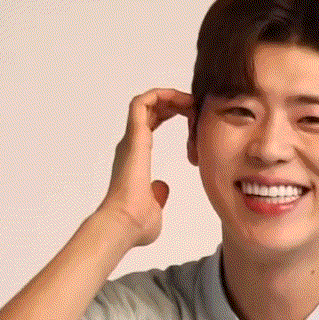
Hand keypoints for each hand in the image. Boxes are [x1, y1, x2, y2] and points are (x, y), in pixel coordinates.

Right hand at [99, 88, 194, 245]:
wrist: (123, 224)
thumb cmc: (136, 223)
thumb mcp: (154, 208)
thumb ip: (158, 196)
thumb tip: (161, 189)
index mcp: (135, 158)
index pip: (150, 125)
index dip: (168, 114)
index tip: (190, 117)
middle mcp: (131, 145)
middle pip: (149, 111)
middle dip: (172, 102)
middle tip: (195, 105)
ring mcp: (131, 140)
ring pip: (146, 103)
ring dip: (168, 96)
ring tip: (190, 100)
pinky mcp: (134, 137)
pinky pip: (142, 103)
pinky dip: (160, 95)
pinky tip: (179, 99)